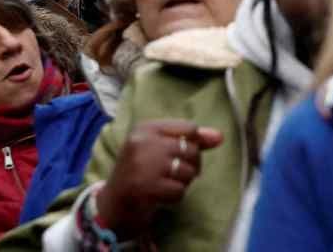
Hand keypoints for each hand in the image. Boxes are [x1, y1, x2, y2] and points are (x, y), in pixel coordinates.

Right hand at [93, 119, 222, 236]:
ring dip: (183, 183)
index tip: (179, 156)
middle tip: (173, 174)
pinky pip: (179, 190)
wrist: (112, 204)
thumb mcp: (161, 149)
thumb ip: (192, 140)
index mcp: (146, 128)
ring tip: (165, 184)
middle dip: (190, 166)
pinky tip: (161, 196)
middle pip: (192, 150)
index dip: (193, 145)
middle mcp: (142, 142)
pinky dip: (175, 197)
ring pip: (188, 171)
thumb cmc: (142, 172)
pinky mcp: (144, 187)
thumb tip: (220, 137)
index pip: (190, 129)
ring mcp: (142, 164)